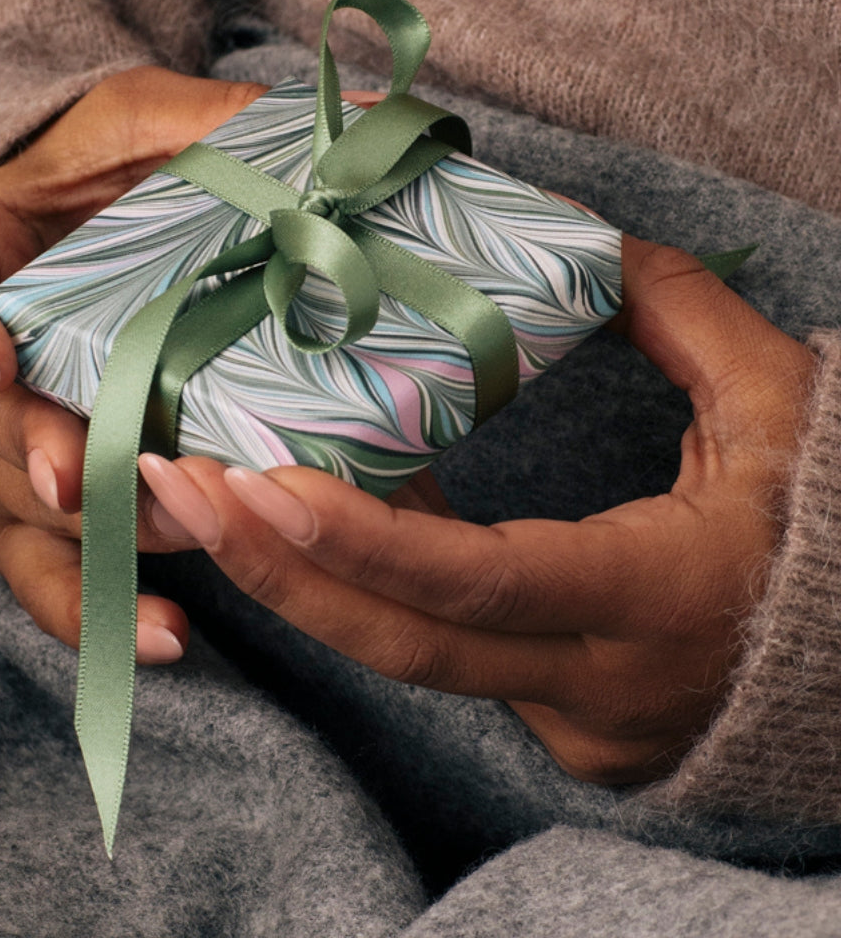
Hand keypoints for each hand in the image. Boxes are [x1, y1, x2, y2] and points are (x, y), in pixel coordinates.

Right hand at [0, 67, 271, 653]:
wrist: (82, 250)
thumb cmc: (109, 185)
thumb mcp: (151, 128)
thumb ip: (225, 124)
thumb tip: (365, 116)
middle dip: (30, 455)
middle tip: (88, 477)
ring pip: (14, 513)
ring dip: (86, 538)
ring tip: (172, 557)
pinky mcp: (42, 510)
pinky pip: (51, 574)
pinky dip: (101, 612)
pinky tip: (172, 635)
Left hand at [137, 235, 816, 781]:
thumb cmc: (837, 512)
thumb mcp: (777, 396)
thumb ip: (673, 307)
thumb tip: (579, 234)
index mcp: (655, 592)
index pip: (477, 582)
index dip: (362, 539)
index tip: (258, 480)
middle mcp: (595, 679)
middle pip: (403, 645)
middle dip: (277, 571)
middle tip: (178, 490)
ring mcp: (571, 716)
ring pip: (406, 657)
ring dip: (304, 580)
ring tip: (212, 500)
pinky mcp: (558, 719)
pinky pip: (441, 655)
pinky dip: (373, 592)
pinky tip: (312, 526)